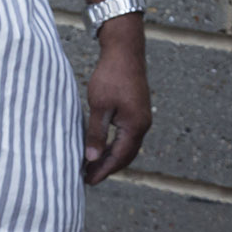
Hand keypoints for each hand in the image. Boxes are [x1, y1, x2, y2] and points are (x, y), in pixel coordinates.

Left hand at [83, 15, 150, 184]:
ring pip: (128, 147)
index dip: (104, 171)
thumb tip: (92, 158)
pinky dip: (116, 146)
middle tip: (89, 178)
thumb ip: (96, 133)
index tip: (88, 180)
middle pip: (126, 156)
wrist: (125, 50)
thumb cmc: (111, 75)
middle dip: (108, 168)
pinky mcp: (138, 111)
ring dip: (112, 158)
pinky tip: (103, 148)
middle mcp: (143, 125)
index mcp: (135, 126)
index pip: (119, 157)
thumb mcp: (99, 106)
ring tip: (94, 166)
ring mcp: (142, 118)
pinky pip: (128, 137)